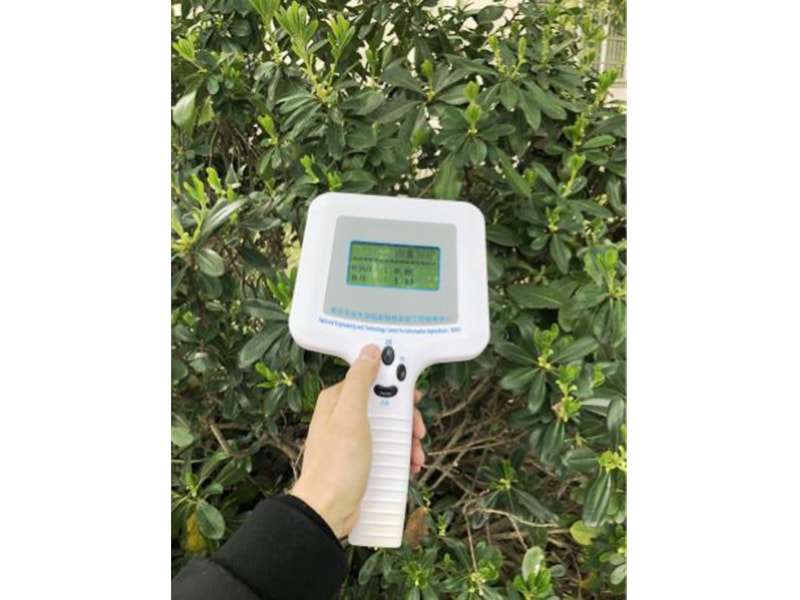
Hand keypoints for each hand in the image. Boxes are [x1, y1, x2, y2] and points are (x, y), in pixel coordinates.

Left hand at [291, 344, 426, 537]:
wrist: (327, 512)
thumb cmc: (335, 466)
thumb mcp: (350, 417)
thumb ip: (360, 382)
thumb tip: (369, 351)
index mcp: (338, 401)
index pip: (373, 379)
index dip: (397, 385)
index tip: (414, 394)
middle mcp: (345, 417)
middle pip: (386, 405)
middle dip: (406, 417)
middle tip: (417, 429)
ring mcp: (353, 440)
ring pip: (390, 429)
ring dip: (407, 440)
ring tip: (415, 454)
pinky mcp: (361, 460)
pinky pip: (387, 450)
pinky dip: (401, 456)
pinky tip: (409, 466)